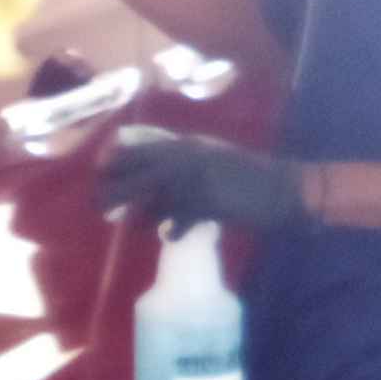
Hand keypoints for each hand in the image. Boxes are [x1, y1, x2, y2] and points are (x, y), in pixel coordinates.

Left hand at [98, 127, 306, 234]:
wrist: (281, 187)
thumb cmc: (245, 171)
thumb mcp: (209, 153)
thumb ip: (180, 156)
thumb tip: (148, 166)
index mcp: (184, 146)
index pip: (135, 151)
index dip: (113, 163)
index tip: (101, 174)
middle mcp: (183, 161)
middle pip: (133, 177)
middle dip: (110, 193)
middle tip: (98, 207)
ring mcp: (194, 184)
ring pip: (149, 203)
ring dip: (138, 217)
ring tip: (132, 224)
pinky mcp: (206, 207)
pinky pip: (175, 223)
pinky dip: (171, 230)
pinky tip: (170, 234)